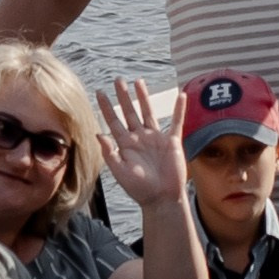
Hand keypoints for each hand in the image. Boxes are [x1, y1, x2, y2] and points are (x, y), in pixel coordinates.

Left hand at [96, 78, 187, 214]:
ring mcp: (156, 139)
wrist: (161, 199)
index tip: (100, 92)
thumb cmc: (140, 189)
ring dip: (144, 97)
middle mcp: (139, 138)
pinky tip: (181, 95)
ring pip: (148, 112)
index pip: (114, 122)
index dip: (107, 107)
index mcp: (125, 145)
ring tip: (139, 81)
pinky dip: (179, 109)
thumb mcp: (120, 172)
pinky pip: (176, 122)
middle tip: (118, 79)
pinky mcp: (172, 142)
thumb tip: (98, 134)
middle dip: (123, 96)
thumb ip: (109, 153)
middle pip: (130, 112)